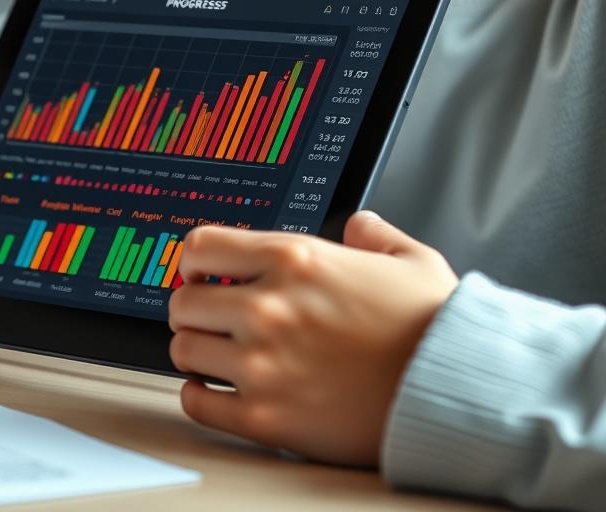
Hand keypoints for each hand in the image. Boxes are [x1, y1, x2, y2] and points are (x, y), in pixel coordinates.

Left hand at [168, 211, 458, 466]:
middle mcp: (268, 306)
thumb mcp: (413, 260)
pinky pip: (198, 403)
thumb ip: (375, 234)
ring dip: (197, 351)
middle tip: (212, 319)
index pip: (199, 246)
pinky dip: (199, 396)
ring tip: (218, 355)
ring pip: (183, 349)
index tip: (205, 273)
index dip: (196, 261)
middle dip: (195, 309)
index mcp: (294, 259)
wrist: (457, 393)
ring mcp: (262, 364)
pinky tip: (216, 390)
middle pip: (183, 302)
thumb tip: (359, 225)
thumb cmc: (436, 329)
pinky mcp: (265, 417)